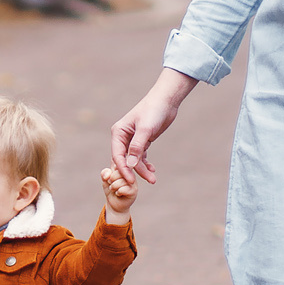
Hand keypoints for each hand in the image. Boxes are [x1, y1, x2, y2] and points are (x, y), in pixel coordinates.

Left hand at [99, 164, 139, 221]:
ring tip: (114, 189)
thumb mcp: (105, 180)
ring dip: (113, 187)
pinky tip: (119, 193)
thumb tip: (108, 174)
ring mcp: (133, 182)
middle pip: (119, 172)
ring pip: (121, 181)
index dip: (111, 171)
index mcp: (124, 168)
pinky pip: (123, 189)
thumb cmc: (111, 190)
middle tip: (111, 184)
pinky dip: (118, 192)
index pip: (118, 163)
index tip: (109, 177)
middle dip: (111, 180)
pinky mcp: (134, 190)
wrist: (114, 204)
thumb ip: (105, 174)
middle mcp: (130, 173)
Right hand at [111, 69, 196, 183]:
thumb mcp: (145, 129)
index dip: (123, 169)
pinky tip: (152, 170)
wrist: (166, 101)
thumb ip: (137, 147)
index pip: (117, 155)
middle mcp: (123, 137)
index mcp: (118, 132)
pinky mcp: (142, 141)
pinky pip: (141, 157)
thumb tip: (130, 164)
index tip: (131, 180)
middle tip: (143, 183)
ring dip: (142, 170)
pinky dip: (146, 164)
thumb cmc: (153, 111)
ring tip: (153, 179)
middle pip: (125, 159)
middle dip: (134, 172)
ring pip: (134, 160)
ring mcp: (132, 140)